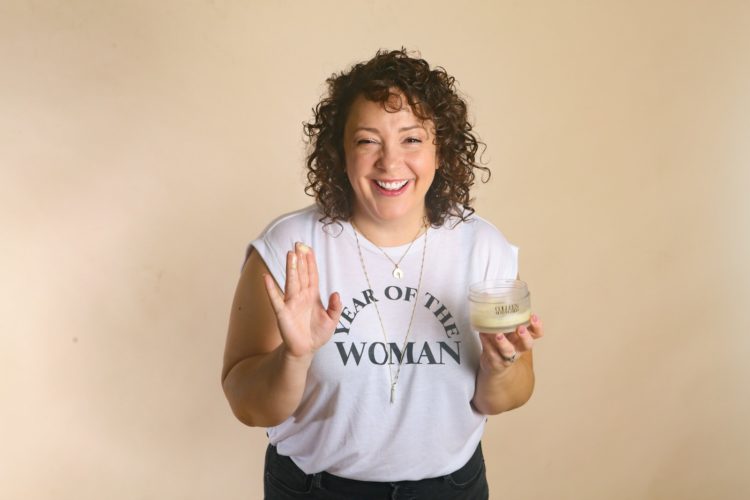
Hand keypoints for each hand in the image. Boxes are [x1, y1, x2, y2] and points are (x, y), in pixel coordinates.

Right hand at [263, 242, 342, 359]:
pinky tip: (266, 278)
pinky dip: (270, 289)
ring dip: (291, 268)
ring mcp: (291, 303)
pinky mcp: (282, 313)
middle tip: (298, 244)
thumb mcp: (332, 321)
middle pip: (301, 274)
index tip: (308, 248)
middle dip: (300, 259)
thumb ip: (336, 307)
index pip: (312, 275)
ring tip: (290, 254)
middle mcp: (301, 296)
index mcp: (312, 296)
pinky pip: (275, 299)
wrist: (306, 350)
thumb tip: (337, 293)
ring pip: (291, 282)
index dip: (311, 262)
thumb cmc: (318, 333)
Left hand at [478, 313, 543, 373]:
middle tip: (521, 328)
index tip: (533, 317)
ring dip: (503, 342)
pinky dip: (486, 343)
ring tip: (498, 335)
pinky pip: (491, 352)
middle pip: (527, 345)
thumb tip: (492, 296)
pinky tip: (483, 334)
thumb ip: (505, 318)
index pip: (537, 334)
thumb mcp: (508, 331)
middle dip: (525, 336)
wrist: (494, 364)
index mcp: (523, 338)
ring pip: (508, 351)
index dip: (537, 326)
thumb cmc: (503, 343)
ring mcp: (507, 356)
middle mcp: (518, 348)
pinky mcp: (495, 361)